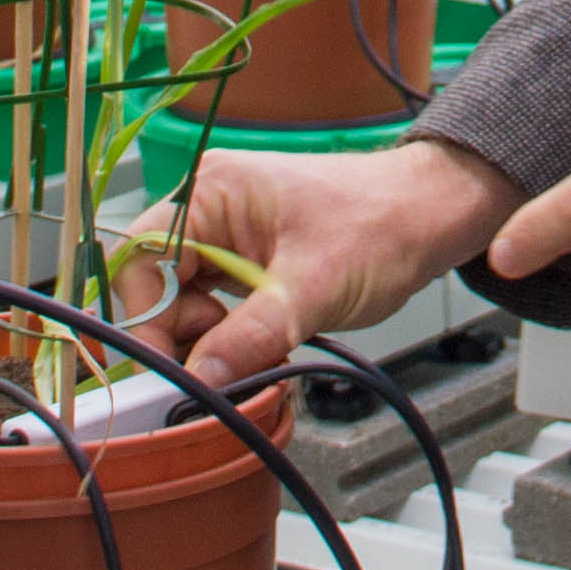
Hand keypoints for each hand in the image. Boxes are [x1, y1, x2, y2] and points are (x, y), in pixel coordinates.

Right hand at [133, 140, 515, 391]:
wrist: (430, 216)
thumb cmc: (383, 226)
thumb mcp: (313, 288)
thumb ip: (250, 335)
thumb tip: (198, 379)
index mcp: (212, 190)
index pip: (140, 257)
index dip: (144, 317)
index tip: (166, 369)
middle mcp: (209, 206)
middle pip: (153, 282)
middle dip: (178, 332)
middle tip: (215, 368)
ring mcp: (226, 233)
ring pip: (181, 300)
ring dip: (206, 338)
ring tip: (254, 351)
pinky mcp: (245, 260)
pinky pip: (211, 304)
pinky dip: (227, 334)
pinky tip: (260, 344)